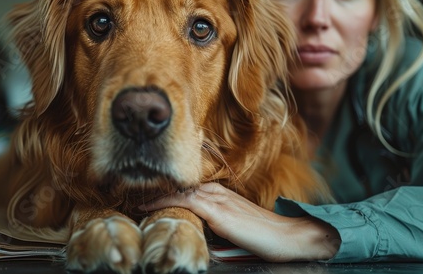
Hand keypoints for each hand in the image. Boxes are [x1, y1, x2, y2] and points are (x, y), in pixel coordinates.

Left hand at [141, 182, 339, 261]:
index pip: (187, 188)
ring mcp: (218, 200)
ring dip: (158, 195)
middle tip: (136, 195)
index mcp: (220, 193)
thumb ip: (214, 220)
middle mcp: (217, 191)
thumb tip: (196, 225)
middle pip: (181, 187)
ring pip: (180, 192)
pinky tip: (151, 205)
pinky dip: (167, 201)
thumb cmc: (262, 233)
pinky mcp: (219, 212)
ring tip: (138, 200)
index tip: (148, 196)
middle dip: (159, 190)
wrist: (286, 236)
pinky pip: (187, 202)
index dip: (167, 191)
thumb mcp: (233, 224)